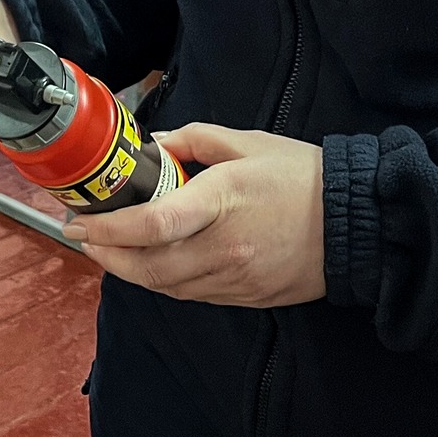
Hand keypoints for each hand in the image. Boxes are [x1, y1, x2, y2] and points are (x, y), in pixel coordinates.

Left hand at [63, 124, 327, 307]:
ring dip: (129, 272)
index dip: (108, 228)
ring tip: (107, 250)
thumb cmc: (302, 177)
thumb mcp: (247, 143)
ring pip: (166, 287)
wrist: (356, 223)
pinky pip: (190, 295)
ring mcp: (234, 278)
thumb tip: (158, 146)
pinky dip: (162, 282)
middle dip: (106, 255)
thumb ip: (194, 140)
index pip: (151, 225)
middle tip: (84, 238)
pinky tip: (150, 264)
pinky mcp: (245, 296)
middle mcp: (223, 248)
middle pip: (148, 267)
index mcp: (221, 202)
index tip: (81, 220)